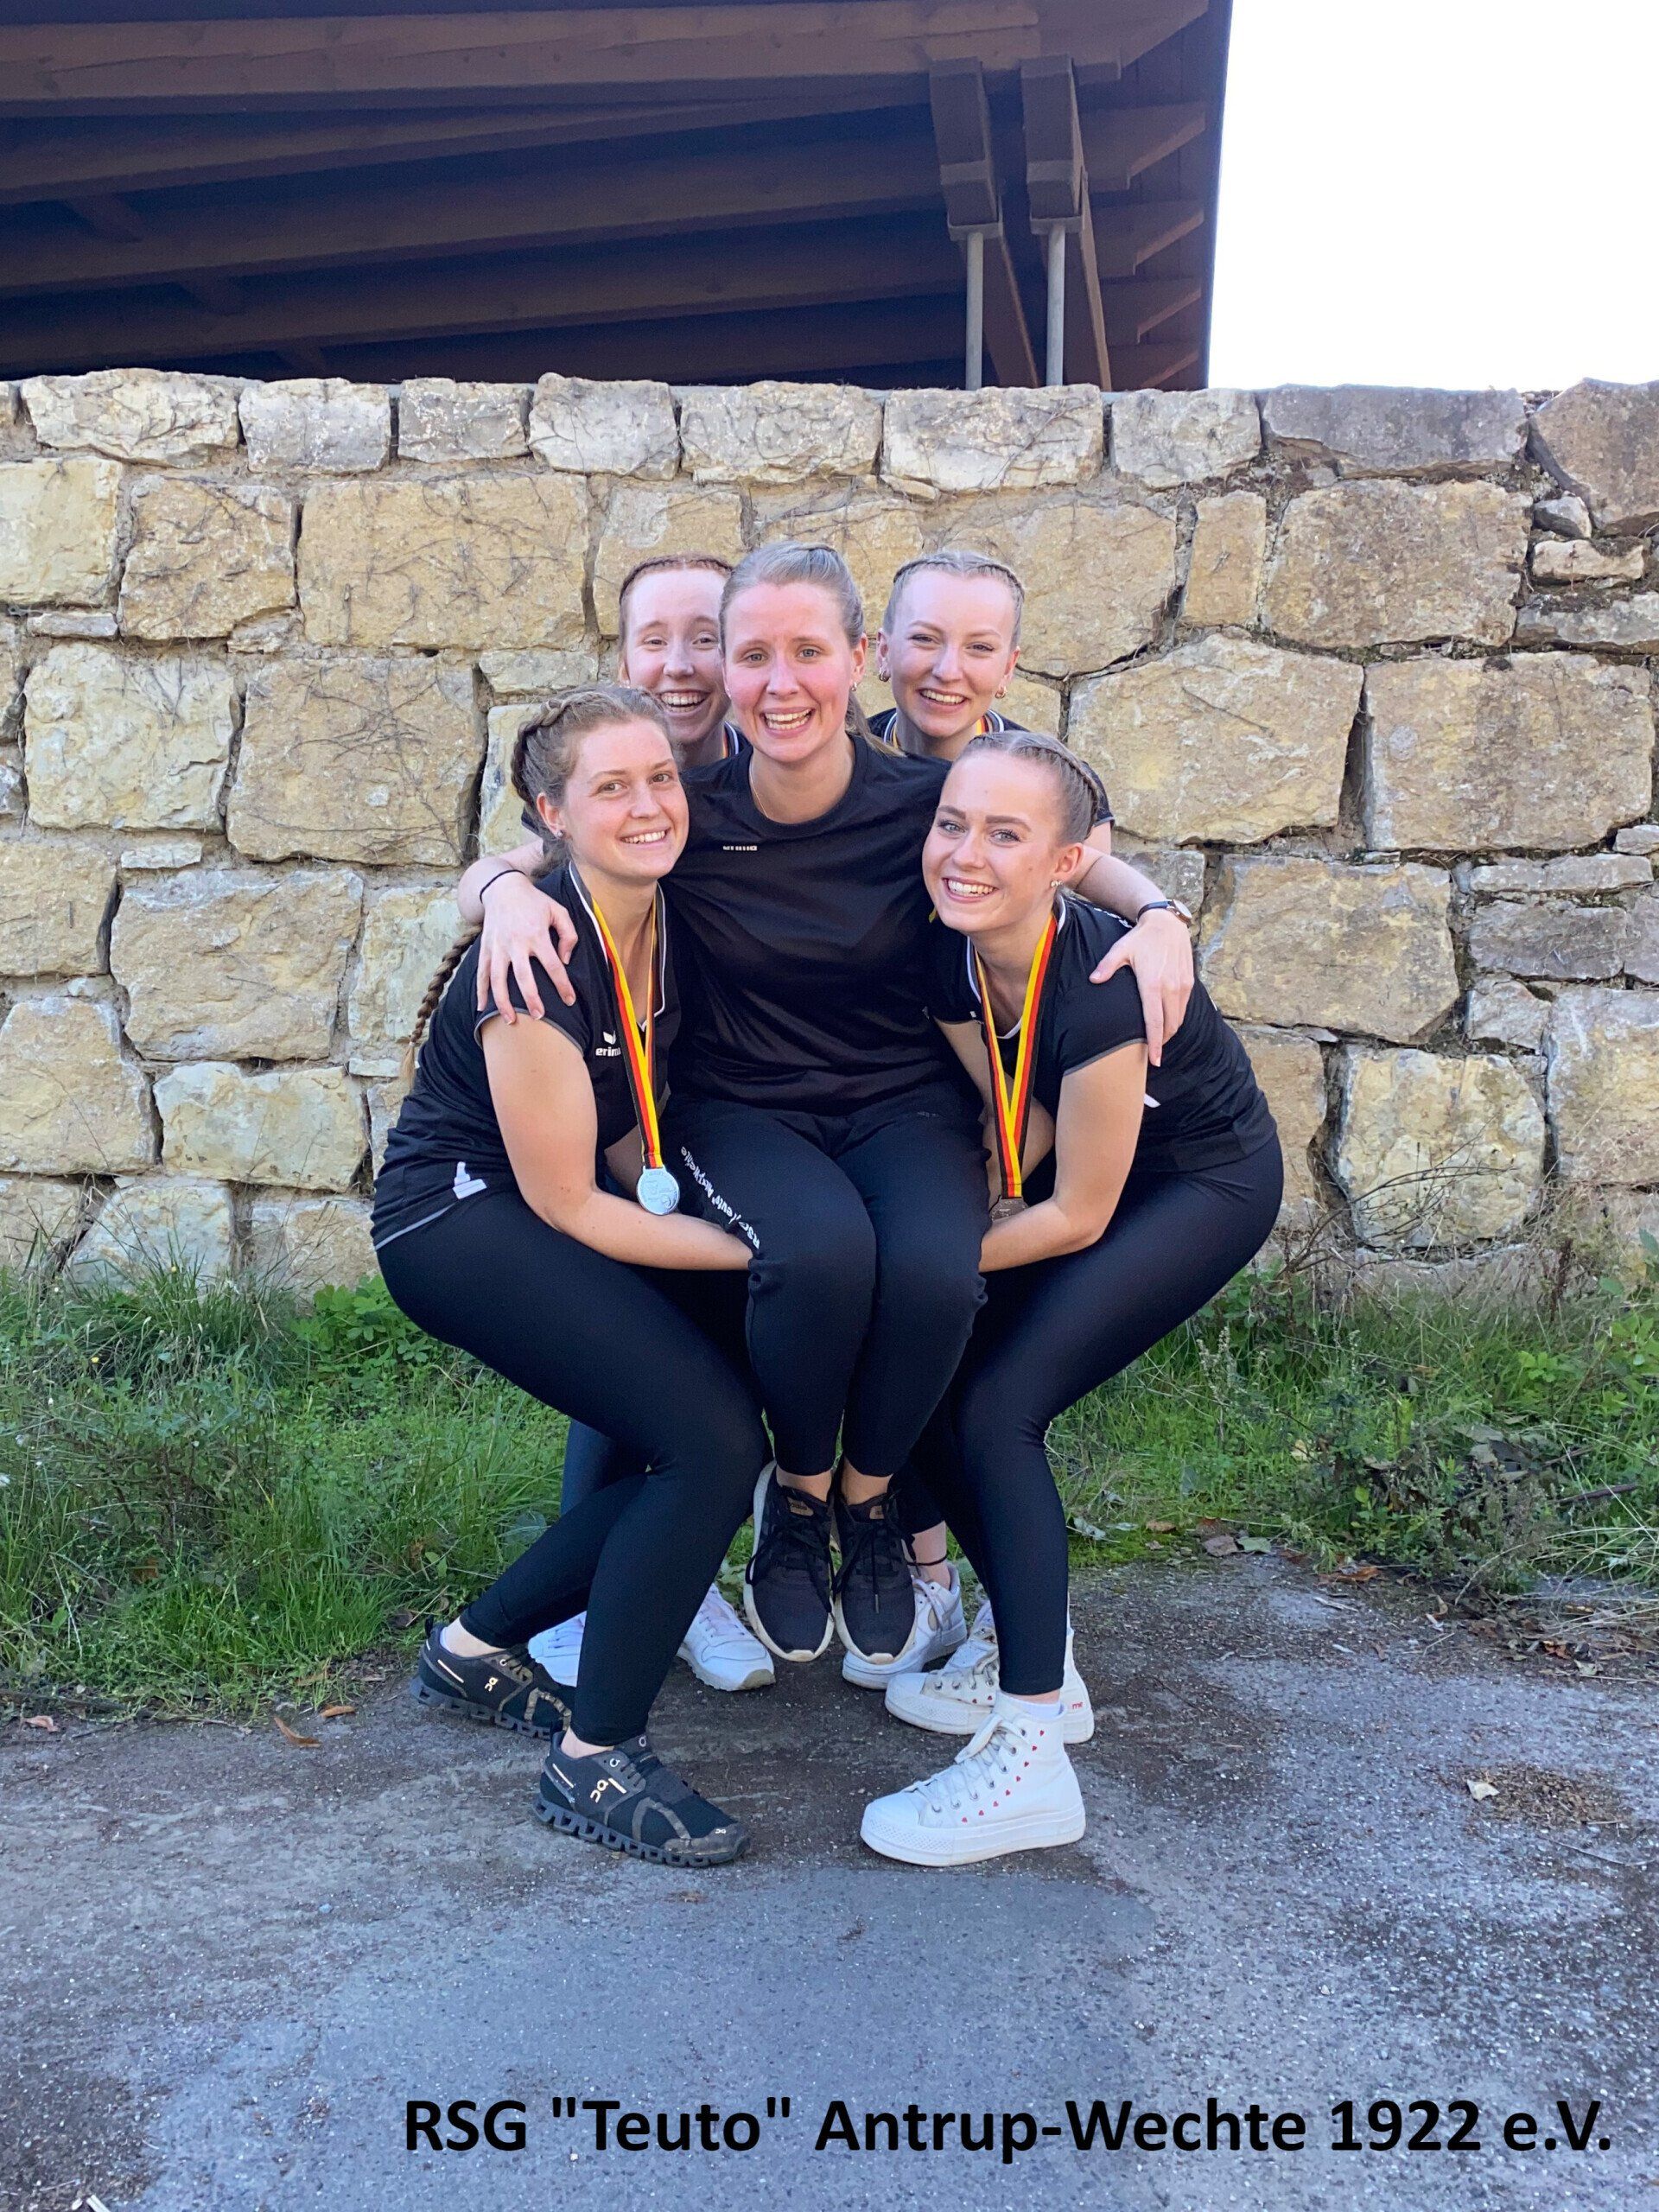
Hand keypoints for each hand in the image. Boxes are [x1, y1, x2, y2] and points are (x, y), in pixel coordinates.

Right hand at [475, 872, 576, 1018]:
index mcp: (536, 934)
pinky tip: (483, 1008)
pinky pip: (481, 973)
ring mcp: (497, 946)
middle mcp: (515, 942)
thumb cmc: (535, 902)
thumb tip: (565, 959)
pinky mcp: (485, 948)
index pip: (553, 965)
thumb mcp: (559, 911)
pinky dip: (480, 991)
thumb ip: (569, 935)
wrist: (503, 888)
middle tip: (540, 1016)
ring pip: (497, 979)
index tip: (570, 1000)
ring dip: (503, 1002)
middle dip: (531, 999)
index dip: (563, 985)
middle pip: (523, 977)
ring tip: (511, 1020)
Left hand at [1090, 908, 1192, 1066]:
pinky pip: (1184, 1008)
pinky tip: (1167, 1022)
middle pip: (1169, 1025)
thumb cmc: (1141, 938)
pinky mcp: (1189, 982)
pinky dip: (1176, 1018)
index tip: (1154, 1060)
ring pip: (1178, 1018)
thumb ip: (1107, 966)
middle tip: (1152, 1053)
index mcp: (1152, 984)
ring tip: (1159, 1040)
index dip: (1155, 1044)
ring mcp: (1182, 985)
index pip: (1155, 1022)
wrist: (1167, 923)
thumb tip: (1093, 980)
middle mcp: (1171, 987)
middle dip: (1162, 1042)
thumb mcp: (1120, 949)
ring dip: (1170, 1032)